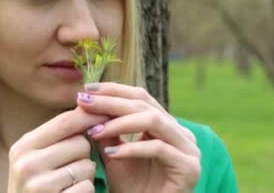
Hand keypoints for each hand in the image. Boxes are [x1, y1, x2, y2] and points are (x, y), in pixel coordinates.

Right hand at [7, 107, 109, 192]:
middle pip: (80, 144)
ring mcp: (40, 186)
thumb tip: (91, 108)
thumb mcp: (36, 159)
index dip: (88, 116)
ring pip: (87, 166)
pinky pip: (88, 188)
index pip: (63, 122)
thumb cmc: (36, 186)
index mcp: (23, 147)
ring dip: (86, 175)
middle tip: (70, 167)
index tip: (107, 112)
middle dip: (85, 154)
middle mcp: (28, 164)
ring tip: (67, 185)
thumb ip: (58, 137)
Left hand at [77, 83, 200, 192]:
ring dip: (120, 123)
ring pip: (153, 121)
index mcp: (166, 125)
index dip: (113, 90)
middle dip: (111, 102)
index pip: (140, 97)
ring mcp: (189, 149)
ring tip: (95, 131)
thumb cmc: (131, 188)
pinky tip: (111, 154)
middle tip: (84, 103)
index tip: (86, 90)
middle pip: (145, 105)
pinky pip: (158, 149)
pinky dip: (132, 149)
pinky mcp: (189, 167)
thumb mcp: (114, 153)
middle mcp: (181, 133)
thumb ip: (107, 129)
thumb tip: (86, 102)